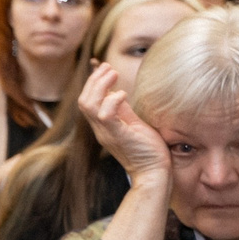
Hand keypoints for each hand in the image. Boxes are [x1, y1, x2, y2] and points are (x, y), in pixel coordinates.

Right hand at [77, 62, 169, 184]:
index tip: (104, 67)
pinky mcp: (118, 136)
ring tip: (113, 73)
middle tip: (108, 67)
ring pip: (89, 105)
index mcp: (102, 126)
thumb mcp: (133, 124)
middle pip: (84, 100)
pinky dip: (111, 101)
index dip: (93, 83)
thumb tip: (116, 92)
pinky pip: (105, 116)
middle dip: (94, 80)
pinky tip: (122, 93)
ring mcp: (107, 133)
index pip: (88, 101)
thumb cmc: (148, 149)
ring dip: (100, 86)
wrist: (154, 172)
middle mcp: (100, 129)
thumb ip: (122, 110)